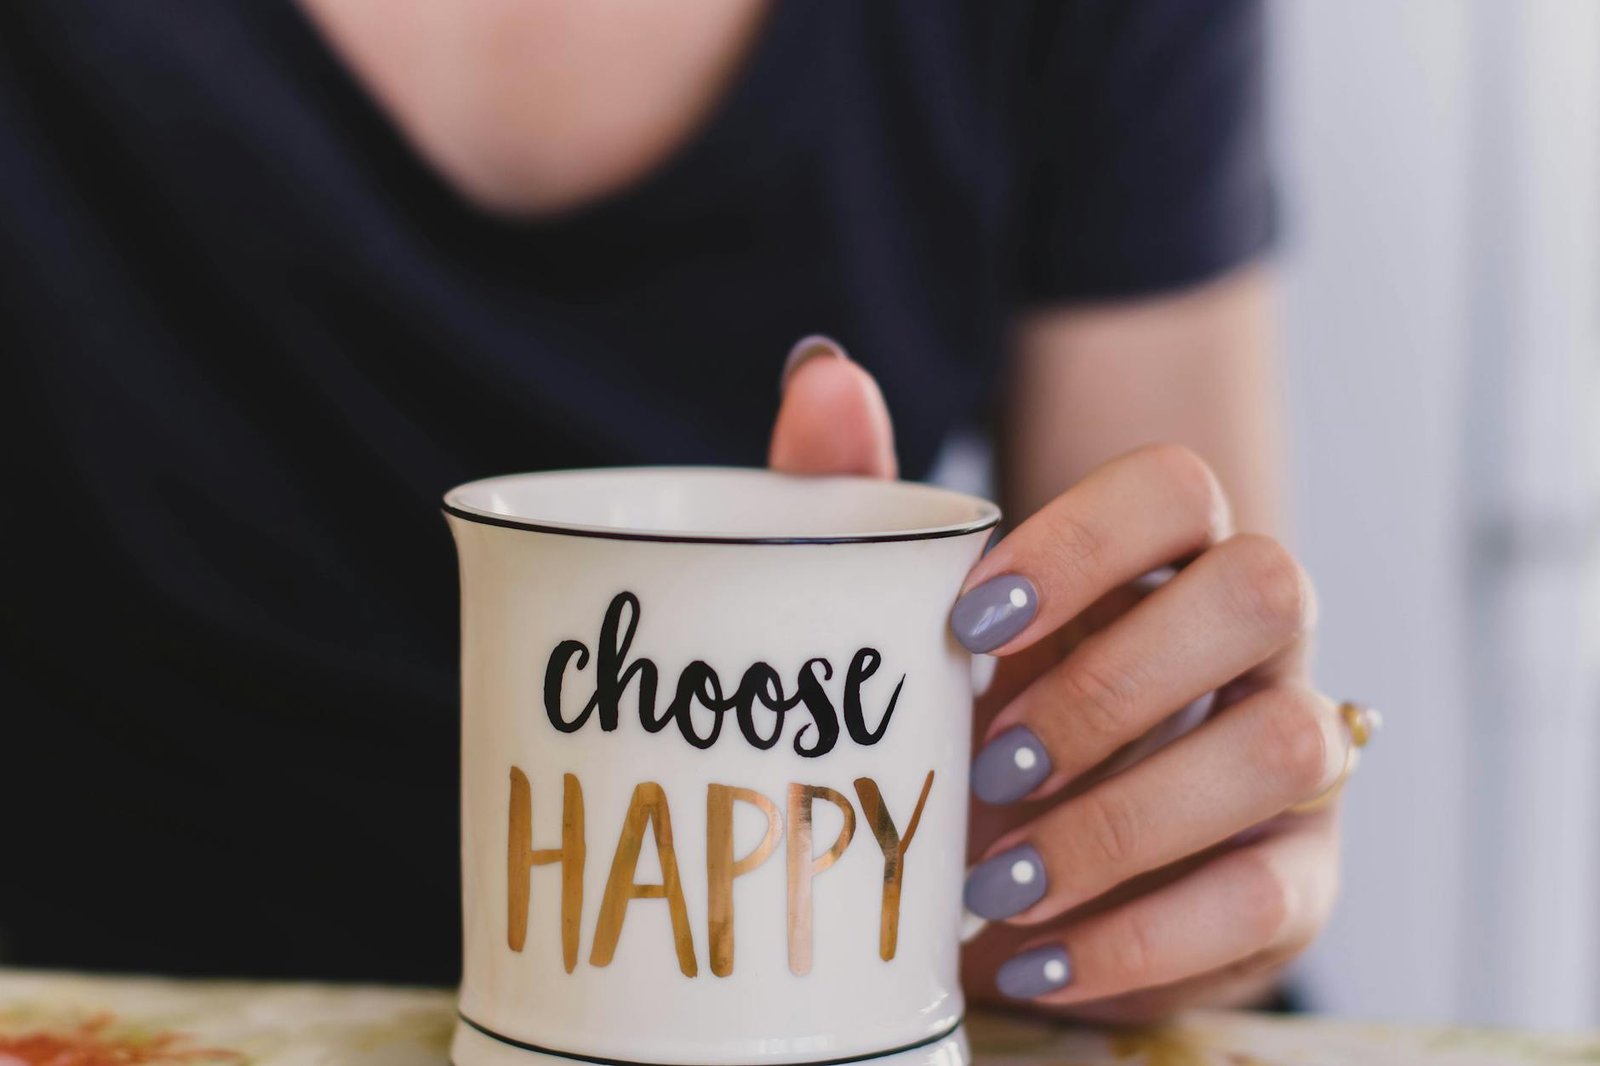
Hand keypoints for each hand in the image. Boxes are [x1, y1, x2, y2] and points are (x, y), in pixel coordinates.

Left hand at [768, 337, 1344, 1022]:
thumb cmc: (968, 720)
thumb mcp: (901, 623)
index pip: (1177, 487)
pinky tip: (1038, 957)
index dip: (1085, 540)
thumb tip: (822, 371)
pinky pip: (1267, 898)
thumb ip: (858, 502)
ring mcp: (1293, 755)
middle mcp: (1253, 639)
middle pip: (1265, 589)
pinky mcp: (1297, 878)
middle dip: (1114, 684)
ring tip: (997, 883)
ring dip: (1124, 820)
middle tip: (988, 764)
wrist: (1021, 880)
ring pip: (1284, 746)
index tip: (968, 622)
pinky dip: (1141, 937)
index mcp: (1158, 558)